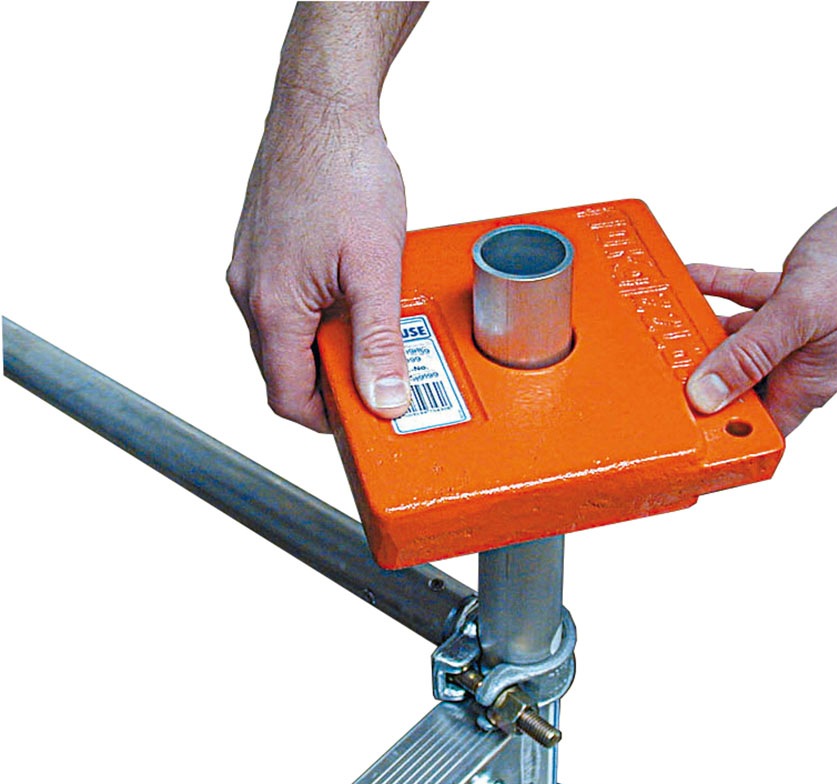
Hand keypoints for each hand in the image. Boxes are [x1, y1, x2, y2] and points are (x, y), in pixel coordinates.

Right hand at [226, 3, 425, 431]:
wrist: (323, 108)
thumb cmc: (345, 174)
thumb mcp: (375, 269)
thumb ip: (378, 342)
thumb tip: (383, 399)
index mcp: (271, 306)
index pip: (286, 395)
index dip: (326, 419)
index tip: (362, 418)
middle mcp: (250, 291)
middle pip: (287, 368)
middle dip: (334, 379)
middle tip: (380, 371)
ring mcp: (254, 270)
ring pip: (290, 335)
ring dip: (331, 344)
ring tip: (374, 328)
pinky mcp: (265, 250)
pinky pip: (290, 303)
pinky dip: (323, 313)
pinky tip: (356, 294)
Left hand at [685, 148, 836, 434]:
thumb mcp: (800, 314)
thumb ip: (749, 355)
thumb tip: (706, 396)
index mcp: (808, 381)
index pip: (757, 426)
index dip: (721, 434)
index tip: (680, 428)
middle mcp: (804, 363)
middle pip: (740, 385)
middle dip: (700, 379)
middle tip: (656, 370)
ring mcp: (802, 332)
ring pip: (741, 341)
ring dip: (705, 331)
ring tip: (664, 325)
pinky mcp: (800, 299)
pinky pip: (750, 301)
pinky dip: (721, 289)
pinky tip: (693, 276)